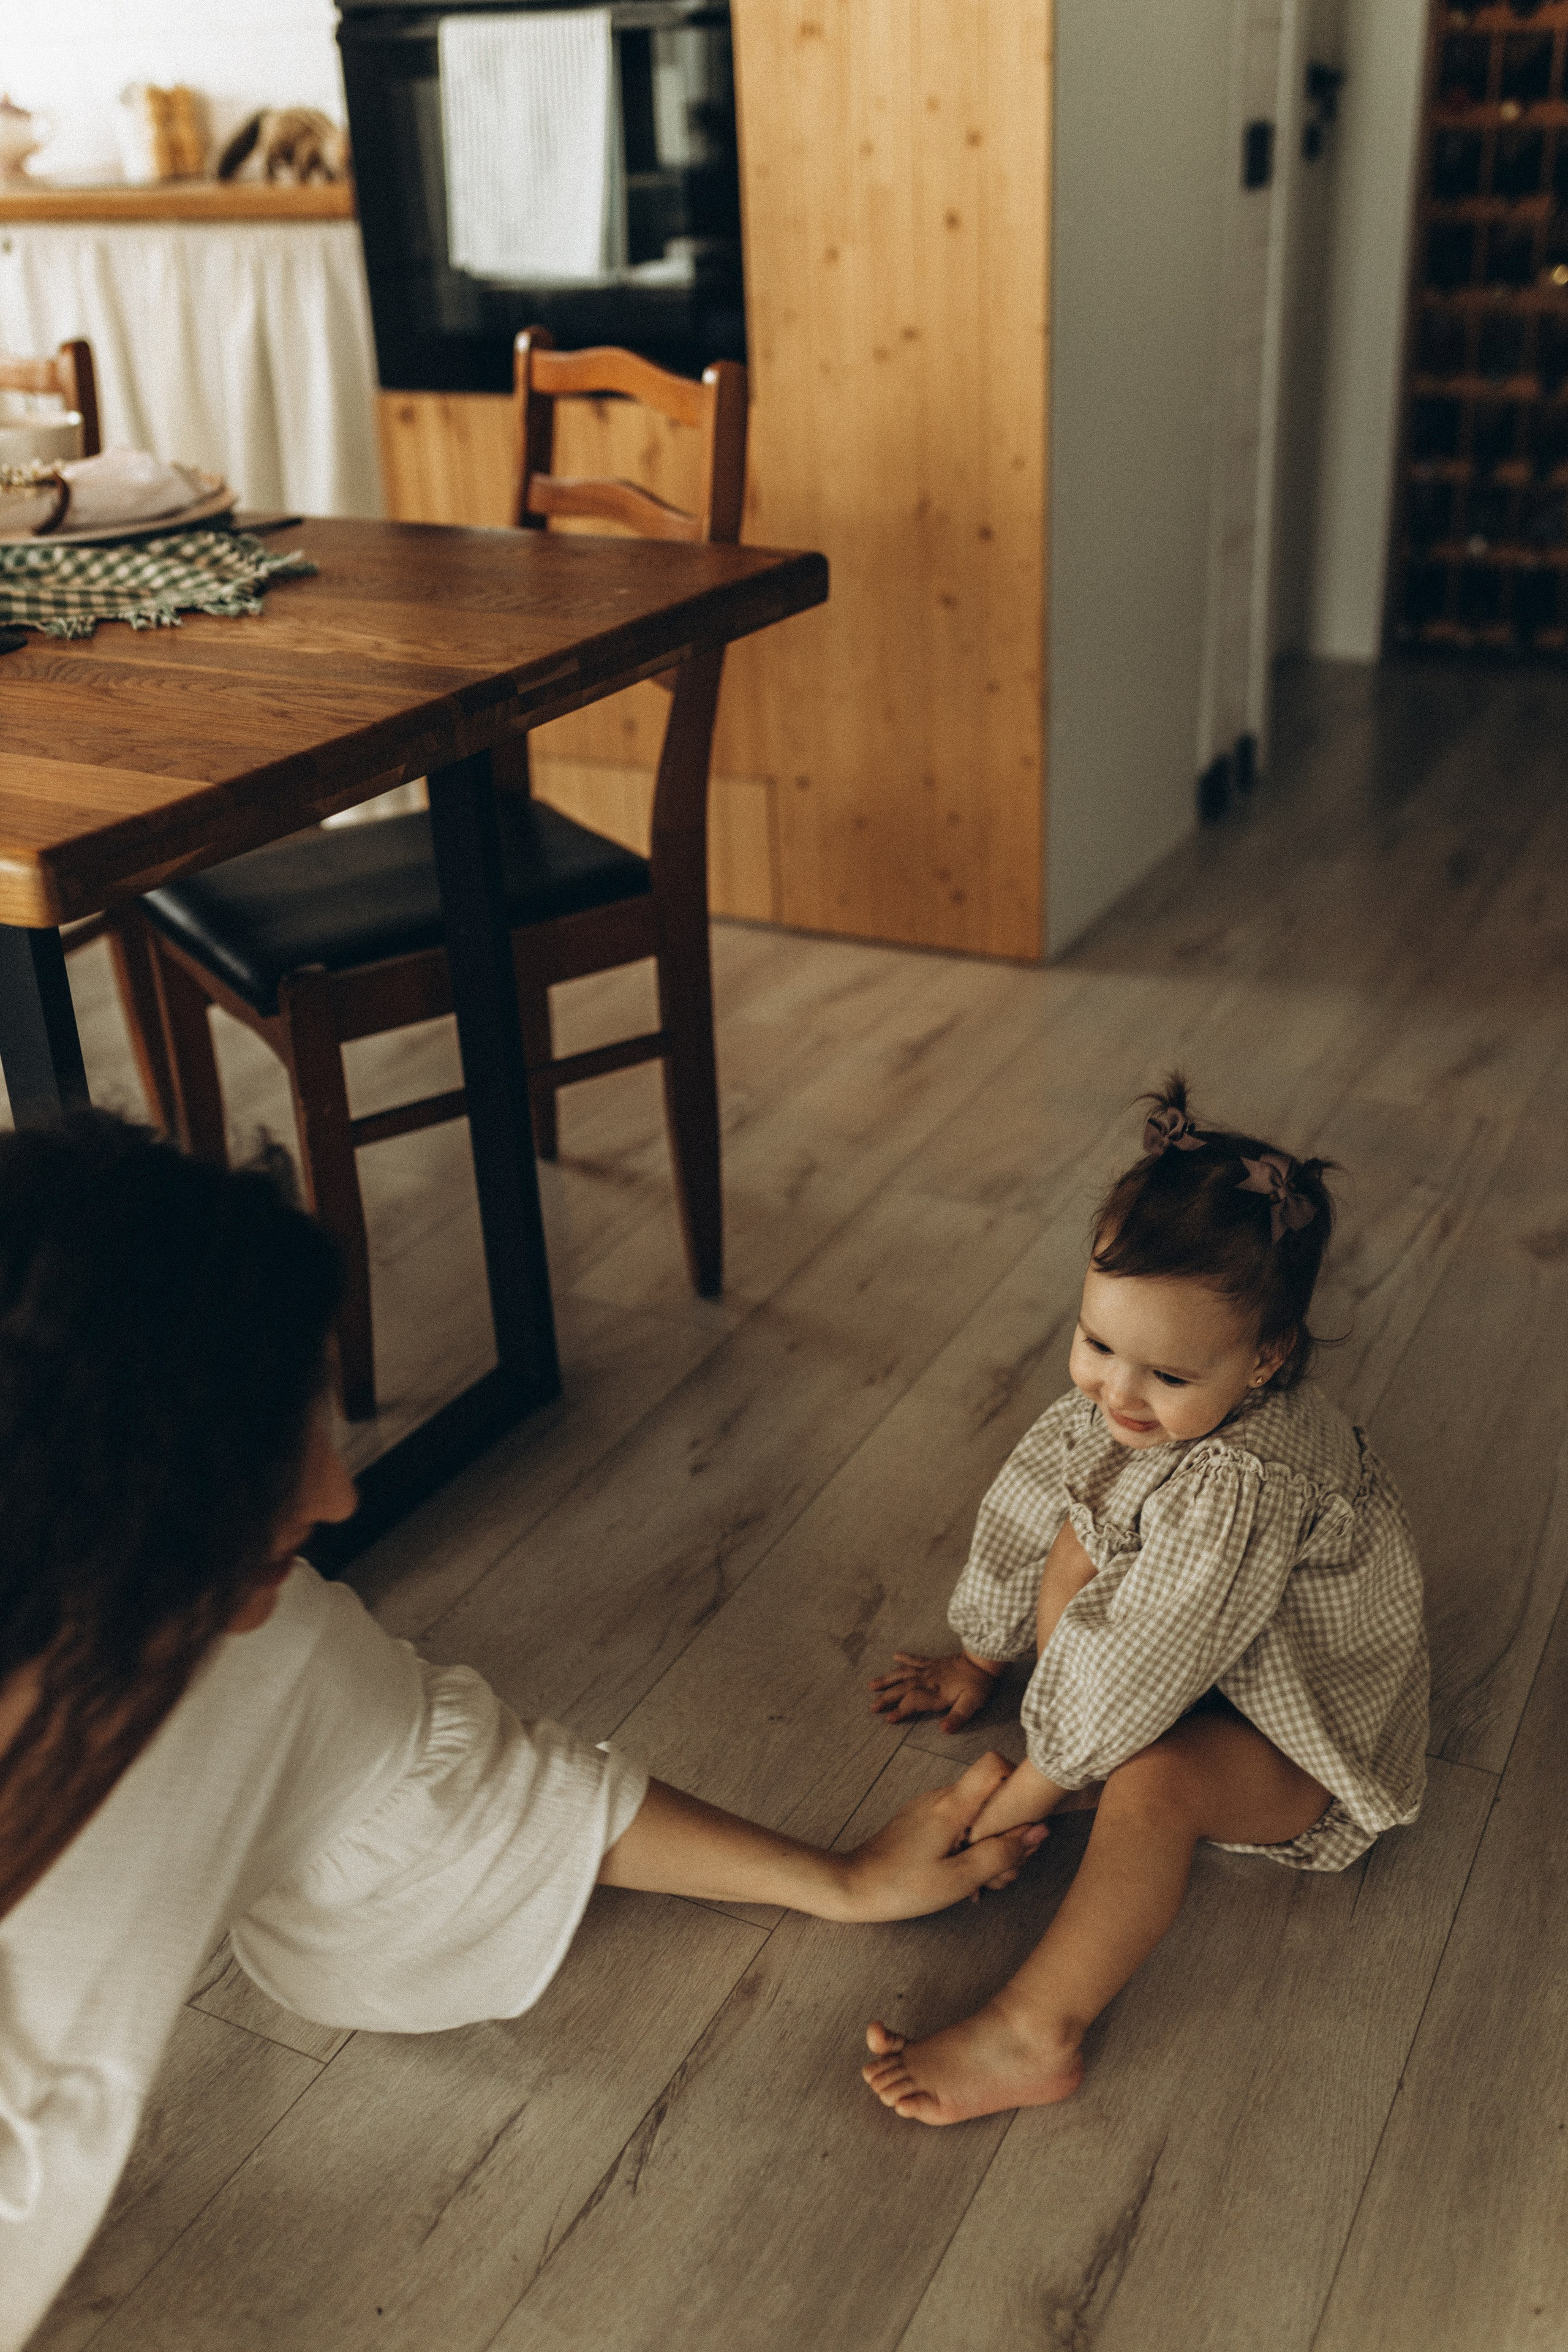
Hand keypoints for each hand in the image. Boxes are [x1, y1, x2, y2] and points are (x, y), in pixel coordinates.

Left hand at [836, 1753, 1048, 1920]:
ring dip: (989, 1846)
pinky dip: (970, 1847)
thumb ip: (1002, 1854)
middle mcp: (942, 1796)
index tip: (1022, 1822)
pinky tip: (962, 1877)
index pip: (995, 1763)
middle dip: (1007, 1834)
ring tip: (977, 1882)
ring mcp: (931, 1806)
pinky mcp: (924, 1819)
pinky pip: (961, 1823)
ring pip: (979, 1814)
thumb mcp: (959, 1878)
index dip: (1017, 1785)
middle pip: (994, 1797)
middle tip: (998, 1874)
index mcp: (952, 1804)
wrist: (852, 1885)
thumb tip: (1039, 1831)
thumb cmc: (903, 1886)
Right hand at [868, 1650, 998, 1732]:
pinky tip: (895, 1656)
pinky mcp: (933, 1662)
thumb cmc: (978, 1685)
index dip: (900, 1710)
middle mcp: (929, 1680)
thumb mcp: (972, 1704)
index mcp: (937, 1692)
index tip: (888, 1719)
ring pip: (903, 1674)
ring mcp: (929, 1670)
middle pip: (903, 1689)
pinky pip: (915, 1659)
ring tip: (871, 1685)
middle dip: (887, 1698)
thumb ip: (957, 1717)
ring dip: (887, 1680)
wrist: (982, 1661)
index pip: (914, 1702)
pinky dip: (905, 1657)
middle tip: (872, 1707)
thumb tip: (944, 1730)